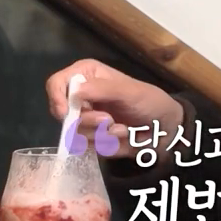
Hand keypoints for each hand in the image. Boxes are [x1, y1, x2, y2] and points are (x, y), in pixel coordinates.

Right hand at [45, 59, 183, 159]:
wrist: (164, 128)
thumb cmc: (149, 102)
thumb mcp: (129, 91)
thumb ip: (102, 89)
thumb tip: (74, 91)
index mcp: (86, 75)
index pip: (56, 83)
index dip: (56, 97)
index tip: (66, 113)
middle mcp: (80, 96)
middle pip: (62, 112)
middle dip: (87, 120)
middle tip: (108, 120)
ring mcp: (84, 118)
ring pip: (74, 131)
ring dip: (100, 133)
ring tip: (122, 128)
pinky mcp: (90, 137)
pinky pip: (85, 145)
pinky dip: (104, 143)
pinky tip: (120, 137)